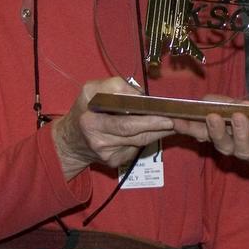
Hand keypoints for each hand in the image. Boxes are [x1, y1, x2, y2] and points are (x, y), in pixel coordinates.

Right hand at [51, 77, 174, 180]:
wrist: (71, 141)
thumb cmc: (85, 110)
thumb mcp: (90, 90)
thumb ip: (114, 86)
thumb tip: (139, 95)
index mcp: (91, 122)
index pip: (124, 123)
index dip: (146, 120)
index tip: (165, 114)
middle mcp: (99, 141)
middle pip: (136, 135)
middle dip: (158, 126)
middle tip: (176, 119)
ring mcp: (108, 154)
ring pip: (140, 142)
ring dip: (158, 132)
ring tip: (174, 122)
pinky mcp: (114, 162)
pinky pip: (136, 148)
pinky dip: (147, 138)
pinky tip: (156, 130)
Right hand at [172, 97, 248, 183]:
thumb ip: (236, 104)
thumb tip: (208, 98)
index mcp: (237, 136)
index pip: (211, 134)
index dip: (193, 129)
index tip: (177, 120)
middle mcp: (246, 148)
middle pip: (223, 146)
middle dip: (215, 133)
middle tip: (210, 117)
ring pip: (244, 150)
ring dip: (240, 134)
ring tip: (238, 117)